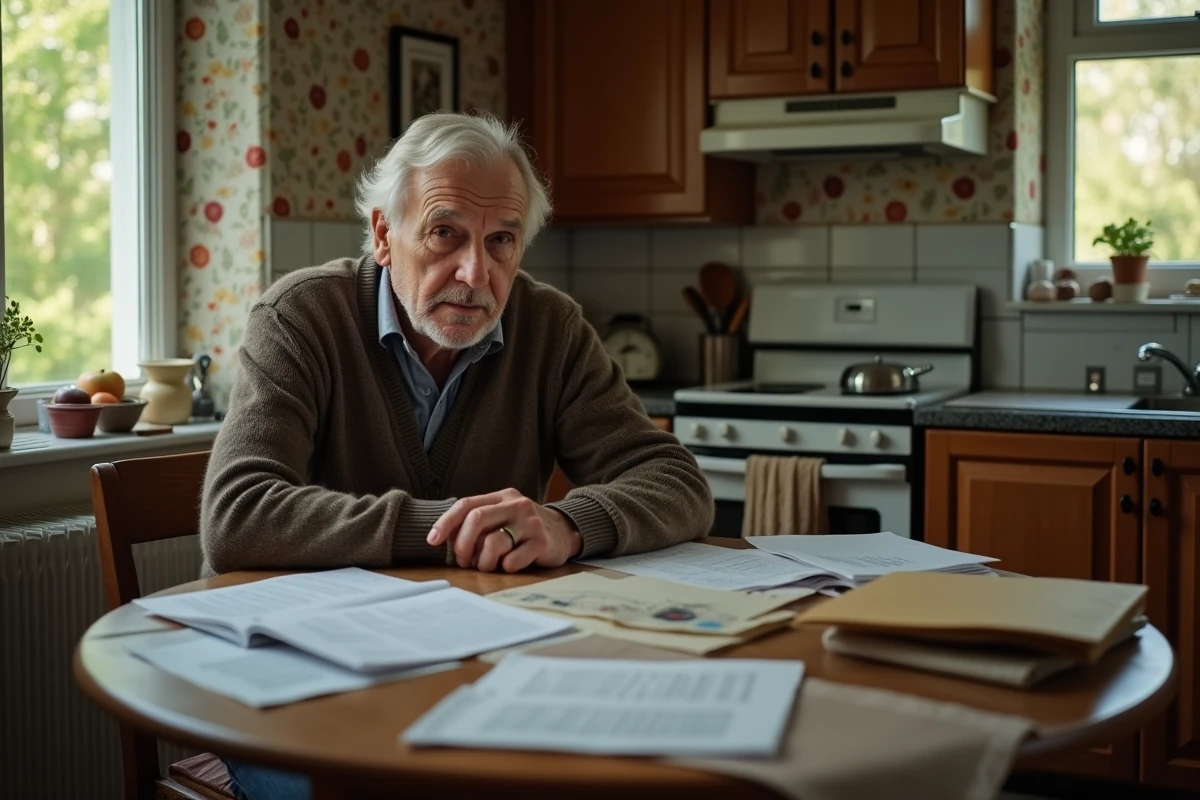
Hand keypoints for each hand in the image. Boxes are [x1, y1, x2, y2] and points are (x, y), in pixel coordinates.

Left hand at [426, 488, 582, 572]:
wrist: (565, 532)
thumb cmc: (524, 529)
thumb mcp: (503, 518)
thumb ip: (478, 523)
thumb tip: (444, 540)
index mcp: (501, 497)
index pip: (466, 504)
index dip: (445, 523)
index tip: (432, 541)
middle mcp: (516, 505)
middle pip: (476, 519)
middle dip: (463, 545)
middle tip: (464, 561)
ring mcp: (530, 523)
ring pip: (493, 543)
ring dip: (483, 562)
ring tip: (487, 566)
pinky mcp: (542, 542)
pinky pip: (513, 560)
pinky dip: (505, 567)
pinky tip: (509, 566)